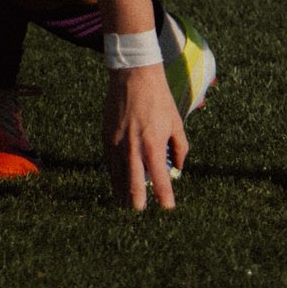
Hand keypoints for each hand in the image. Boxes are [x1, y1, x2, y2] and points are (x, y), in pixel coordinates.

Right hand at [107, 60, 187, 210]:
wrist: (133, 76)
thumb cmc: (159, 100)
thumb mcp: (176, 124)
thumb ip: (180, 149)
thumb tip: (178, 168)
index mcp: (153, 145)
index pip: (160, 180)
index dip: (164, 197)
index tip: (168, 208)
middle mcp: (133, 148)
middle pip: (133, 184)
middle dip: (137, 201)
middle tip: (140, 211)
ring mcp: (116, 143)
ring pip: (117, 175)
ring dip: (122, 191)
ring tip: (126, 202)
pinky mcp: (106, 136)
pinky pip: (108, 162)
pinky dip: (112, 174)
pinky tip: (116, 182)